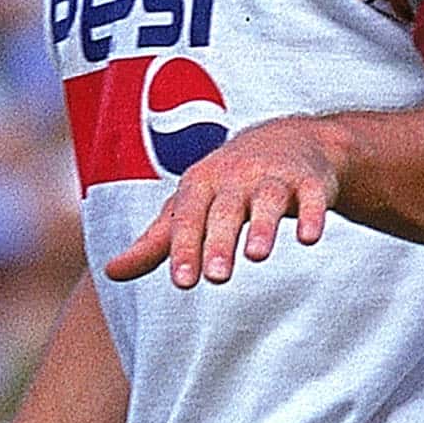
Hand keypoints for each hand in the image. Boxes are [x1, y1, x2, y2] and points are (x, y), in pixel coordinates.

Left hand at [102, 118, 339, 287]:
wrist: (289, 139)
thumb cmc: (228, 182)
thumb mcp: (190, 206)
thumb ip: (155, 242)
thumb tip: (111, 272)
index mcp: (201, 184)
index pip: (188, 217)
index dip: (184, 248)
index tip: (183, 282)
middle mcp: (237, 177)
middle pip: (225, 210)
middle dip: (220, 242)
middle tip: (217, 278)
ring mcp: (275, 176)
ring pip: (267, 199)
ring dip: (262, 226)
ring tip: (257, 255)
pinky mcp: (311, 181)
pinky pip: (312, 197)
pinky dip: (311, 215)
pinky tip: (309, 237)